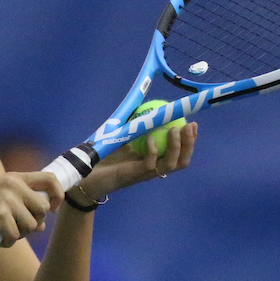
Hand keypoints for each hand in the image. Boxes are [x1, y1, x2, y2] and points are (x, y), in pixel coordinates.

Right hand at [0, 171, 63, 244]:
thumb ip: (20, 201)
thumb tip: (42, 224)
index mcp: (15, 177)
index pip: (51, 179)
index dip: (58, 195)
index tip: (51, 209)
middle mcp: (13, 185)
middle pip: (43, 209)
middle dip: (35, 222)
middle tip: (18, 227)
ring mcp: (6, 200)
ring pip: (31, 226)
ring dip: (20, 235)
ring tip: (5, 232)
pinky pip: (15, 236)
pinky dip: (8, 242)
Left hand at [77, 121, 198, 199]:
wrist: (86, 174)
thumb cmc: (103, 156)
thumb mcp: (123, 136)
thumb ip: (134, 125)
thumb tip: (144, 105)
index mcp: (153, 160)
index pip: (179, 153)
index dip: (189, 141)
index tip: (193, 124)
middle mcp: (153, 168)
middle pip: (181, 161)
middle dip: (190, 144)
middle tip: (190, 126)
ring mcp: (145, 173)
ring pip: (171, 164)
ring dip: (177, 147)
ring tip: (176, 130)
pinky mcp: (134, 175)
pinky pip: (150, 164)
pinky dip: (153, 151)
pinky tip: (151, 139)